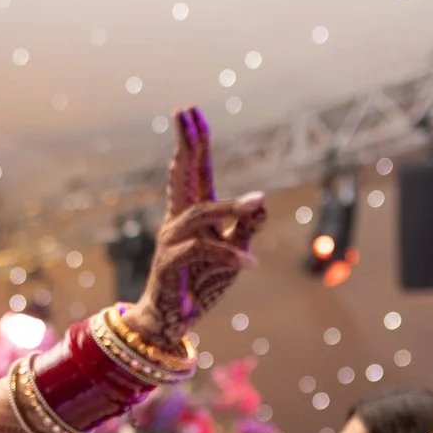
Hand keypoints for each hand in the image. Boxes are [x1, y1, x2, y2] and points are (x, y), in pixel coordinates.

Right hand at [121, 107, 267, 346]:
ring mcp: (171, 242)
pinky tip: (250, 263)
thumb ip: (245, 228)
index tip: (190, 112)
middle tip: (184, 112)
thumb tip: (262, 202)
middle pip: (183, 177)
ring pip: (200, 215)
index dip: (194, 142)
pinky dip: (228, 257)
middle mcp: (177, 222)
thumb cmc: (201, 284)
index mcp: (193, 215)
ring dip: (230, 207)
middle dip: (186, 144)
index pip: (195, 172)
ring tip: (256, 202)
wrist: (172, 321)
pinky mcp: (170, 265)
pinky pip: (203, 253)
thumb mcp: (234, 253)